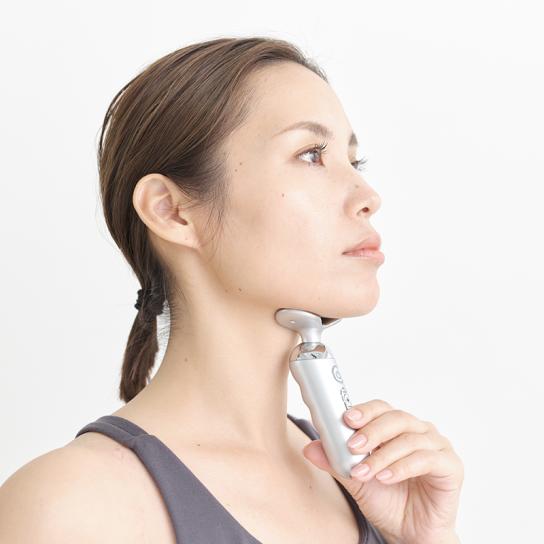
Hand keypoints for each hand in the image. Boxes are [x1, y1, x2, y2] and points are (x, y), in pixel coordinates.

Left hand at [302, 399, 463, 543]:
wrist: (411, 533)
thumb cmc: (388, 501)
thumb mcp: (356, 480)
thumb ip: (336, 462)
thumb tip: (310, 447)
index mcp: (397, 428)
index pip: (381, 408)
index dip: (364, 410)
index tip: (346, 418)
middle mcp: (419, 431)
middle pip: (396, 418)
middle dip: (371, 431)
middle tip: (352, 447)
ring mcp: (437, 446)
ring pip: (409, 439)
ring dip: (382, 456)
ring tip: (364, 472)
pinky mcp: (451, 466)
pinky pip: (427, 459)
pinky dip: (402, 467)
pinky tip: (385, 478)